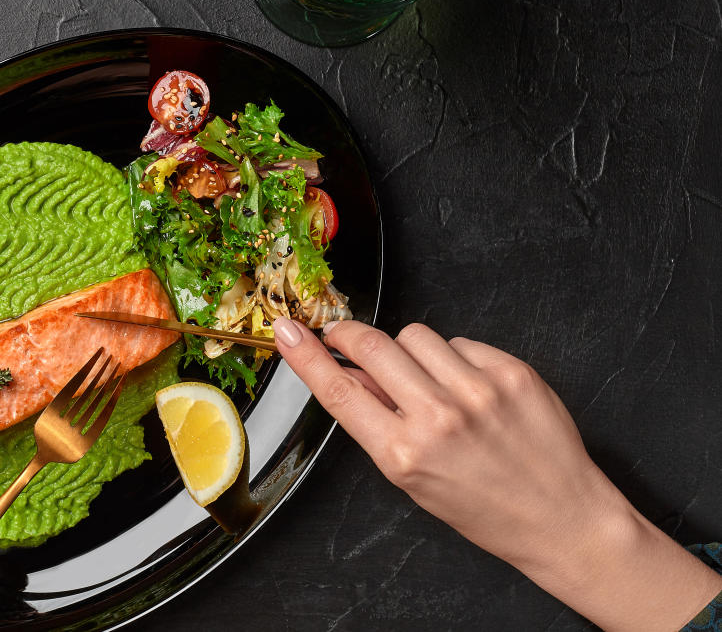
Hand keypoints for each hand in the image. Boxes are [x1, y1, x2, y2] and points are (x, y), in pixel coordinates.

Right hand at [272, 317, 721, 631]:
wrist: (562, 518)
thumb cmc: (485, 508)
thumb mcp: (413, 479)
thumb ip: (377, 424)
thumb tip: (349, 375)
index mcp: (404, 454)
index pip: (339, 391)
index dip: (306, 356)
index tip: (287, 331)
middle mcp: (438, 418)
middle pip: (373, 346)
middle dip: (352, 335)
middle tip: (346, 336)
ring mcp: (478, 391)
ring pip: (416, 336)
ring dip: (411, 351)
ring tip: (430, 380)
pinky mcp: (512, 372)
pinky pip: (462, 341)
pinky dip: (457, 358)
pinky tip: (470, 387)